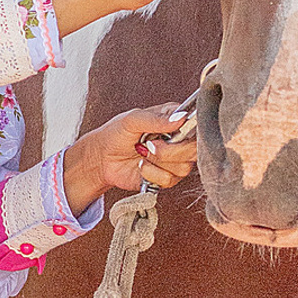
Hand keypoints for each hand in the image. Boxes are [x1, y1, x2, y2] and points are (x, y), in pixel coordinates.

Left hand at [62, 104, 198, 212]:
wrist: (101, 159)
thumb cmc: (116, 134)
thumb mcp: (132, 120)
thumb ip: (156, 119)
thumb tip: (180, 118)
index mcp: (174, 119)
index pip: (196, 125)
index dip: (189, 132)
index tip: (172, 134)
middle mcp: (179, 140)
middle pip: (193, 150)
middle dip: (170, 151)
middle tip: (149, 145)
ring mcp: (174, 160)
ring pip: (183, 167)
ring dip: (157, 162)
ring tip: (141, 154)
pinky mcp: (167, 177)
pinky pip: (169, 180)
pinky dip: (151, 174)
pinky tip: (140, 166)